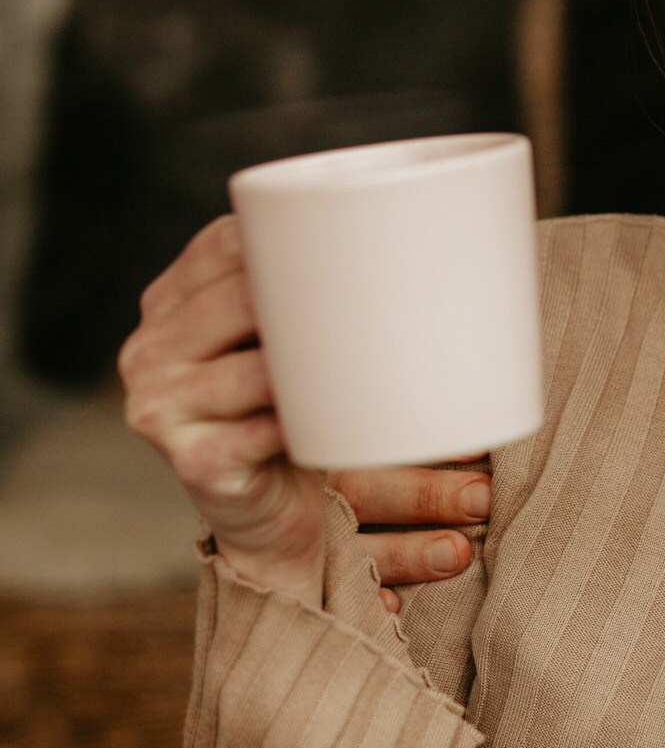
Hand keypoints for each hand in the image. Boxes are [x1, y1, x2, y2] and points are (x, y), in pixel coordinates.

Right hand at [122, 217, 488, 610]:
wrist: (275, 517)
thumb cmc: (298, 412)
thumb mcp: (293, 341)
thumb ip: (315, 291)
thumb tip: (430, 230)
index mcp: (171, 304)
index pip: (224, 245)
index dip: (287, 235)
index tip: (361, 234)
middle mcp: (151, 349)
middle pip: (240, 300)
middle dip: (314, 295)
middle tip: (389, 294)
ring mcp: (162, 406)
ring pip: (253, 369)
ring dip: (318, 361)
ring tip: (379, 351)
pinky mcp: (194, 462)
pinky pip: (258, 433)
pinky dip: (305, 423)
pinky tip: (338, 414)